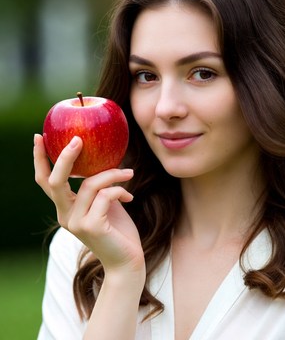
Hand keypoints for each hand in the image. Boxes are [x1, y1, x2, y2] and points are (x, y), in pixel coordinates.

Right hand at [33, 134, 144, 275]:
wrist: (128, 261)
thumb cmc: (118, 231)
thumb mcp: (106, 204)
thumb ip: (100, 187)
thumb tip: (108, 161)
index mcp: (65, 209)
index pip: (45, 182)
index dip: (40, 160)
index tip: (40, 137)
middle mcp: (65, 216)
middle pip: (55, 181)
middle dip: (65, 157)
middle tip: (78, 139)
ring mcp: (76, 223)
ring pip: (90, 184)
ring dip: (112, 174)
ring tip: (129, 172)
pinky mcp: (91, 227)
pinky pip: (106, 195)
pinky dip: (120, 189)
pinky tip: (130, 196)